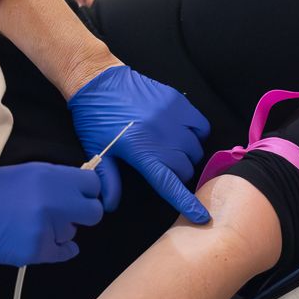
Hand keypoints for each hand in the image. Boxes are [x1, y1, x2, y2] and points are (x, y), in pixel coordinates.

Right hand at [0, 163, 102, 265]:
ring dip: (60, 230)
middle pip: (93, 212)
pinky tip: (43, 241)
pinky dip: (57, 249)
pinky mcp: (37, 250)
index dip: (87, 191)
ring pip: (73, 232)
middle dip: (82, 214)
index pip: (93, 185)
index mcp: (49, 176)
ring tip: (32, 224)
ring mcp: (46, 228)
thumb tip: (77, 190)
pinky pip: (63, 252)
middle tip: (65, 213)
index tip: (80, 196)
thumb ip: (54, 181)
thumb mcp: (24, 173)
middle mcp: (53, 201)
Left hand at [68, 65, 211, 222]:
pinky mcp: (178, 102)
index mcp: (141, 152)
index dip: (187, 203)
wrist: (98, 80)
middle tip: (163, 168)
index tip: (202, 217)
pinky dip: (197, 135)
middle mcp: (161, 136)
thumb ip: (108, 179)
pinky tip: (183, 135)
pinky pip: (201, 126)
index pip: (170, 184)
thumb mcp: (97, 151)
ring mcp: (172, 117)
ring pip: (195, 150)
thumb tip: (110, 206)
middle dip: (178, 175)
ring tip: (171, 150)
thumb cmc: (95, 118)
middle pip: (185, 169)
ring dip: (187, 156)